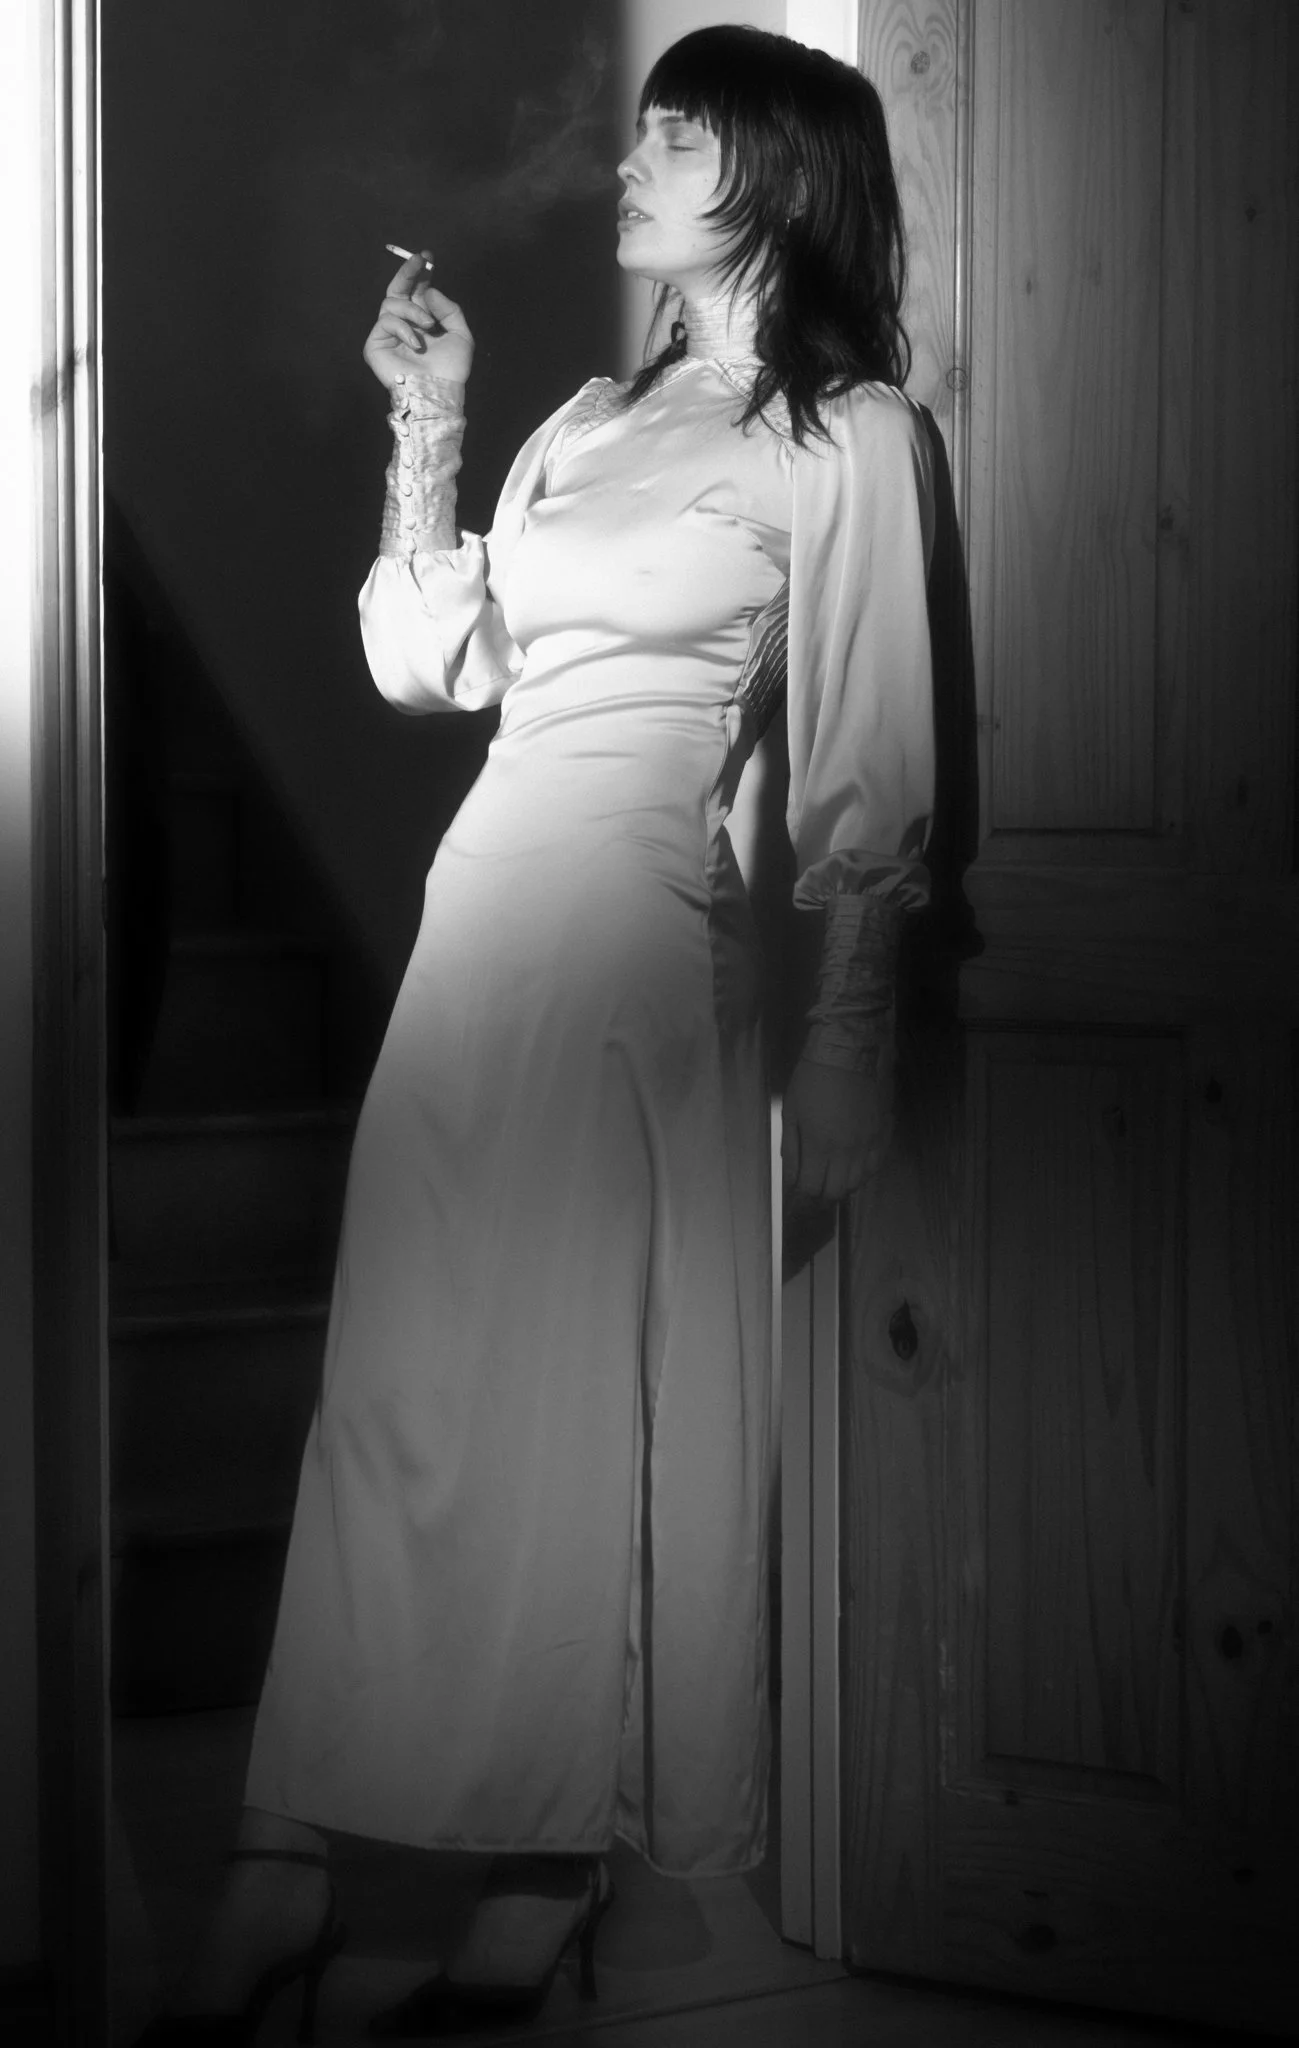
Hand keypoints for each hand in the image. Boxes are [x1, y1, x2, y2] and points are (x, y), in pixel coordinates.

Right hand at [363, 252, 474, 391]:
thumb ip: (449, 310)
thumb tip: (429, 290)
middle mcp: (403, 324)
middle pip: (397, 289)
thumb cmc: (451, 370)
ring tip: (428, 326)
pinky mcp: (375, 345)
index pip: (416, 291)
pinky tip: (416, 343)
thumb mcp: (460, 335)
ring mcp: (387, 334)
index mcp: (421, 320)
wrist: (439, 392)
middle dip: (408, 272)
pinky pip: (385, 321)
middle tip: (419, 261)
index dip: (419, 273)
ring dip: (413, 310)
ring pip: (392, 303)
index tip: (427, 257)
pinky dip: (404, 328)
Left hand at [781, 1053, 893, 1204]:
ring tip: (832, 1182)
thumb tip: (791, 1178)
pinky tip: (854, 1169)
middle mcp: (846, 1151)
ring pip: (858, 1182)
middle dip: (823, 1199)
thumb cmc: (812, 1078)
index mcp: (819, 1145)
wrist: (849, 1051)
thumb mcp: (791, 1111)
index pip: (812, 1188)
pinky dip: (863, 1174)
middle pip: (837, 1191)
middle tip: (814, 1196)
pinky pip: (875, 1165)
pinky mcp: (881, 1133)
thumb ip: (791, 1148)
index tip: (798, 1202)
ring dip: (843, 1187)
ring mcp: (867, 1143)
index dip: (803, 1200)